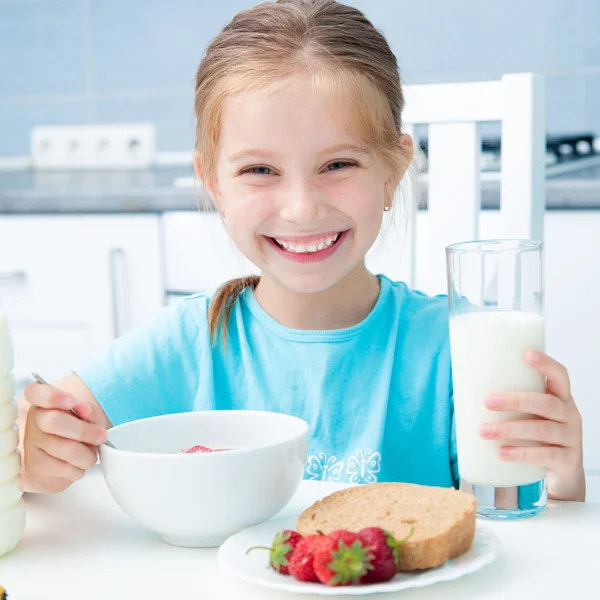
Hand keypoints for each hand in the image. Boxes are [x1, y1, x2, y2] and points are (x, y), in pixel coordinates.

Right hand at [23, 380, 106, 493]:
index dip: (52, 396)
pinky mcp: (34, 466)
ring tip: (89, 453)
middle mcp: (34, 420)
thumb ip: (89, 411)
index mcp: (44, 401)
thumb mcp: (89, 416)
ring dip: (87, 455)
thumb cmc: (79, 429)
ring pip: (65, 450)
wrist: (67, 457)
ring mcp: (31, 444)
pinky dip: (79, 469)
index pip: (36, 392)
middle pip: (54, 421)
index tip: (71, 401)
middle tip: (100, 436)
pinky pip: (65, 469)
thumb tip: (83, 407)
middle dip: (84, 431)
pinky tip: (77, 464)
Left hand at [479, 349, 584, 501]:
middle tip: (487, 401)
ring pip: (542, 430)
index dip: (546, 364)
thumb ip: (509, 402)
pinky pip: (546, 455)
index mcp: (561, 398)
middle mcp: (570, 415)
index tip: (526, 353)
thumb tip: (463, 387)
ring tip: (485, 431)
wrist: (561, 470)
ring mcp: (571, 438)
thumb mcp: (530, 414)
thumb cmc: (537, 434)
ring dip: (510, 429)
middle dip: (515, 401)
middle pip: (546, 403)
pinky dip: (521, 453)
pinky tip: (502, 452)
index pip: (560, 376)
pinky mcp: (568, 461)